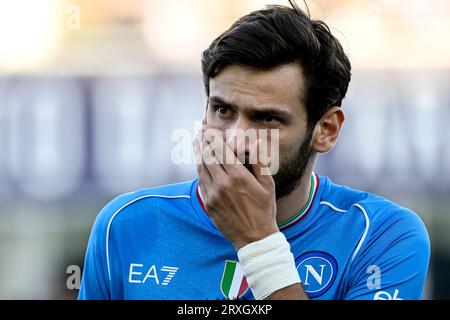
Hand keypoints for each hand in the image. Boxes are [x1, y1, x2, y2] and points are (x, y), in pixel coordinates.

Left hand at [193, 125, 278, 249]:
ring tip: (196, 142)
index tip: (209, 129)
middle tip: (200, 131)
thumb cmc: (264, 210)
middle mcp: (223, 184)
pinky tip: (199, 163)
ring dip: (198, 153)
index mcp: (238, 177)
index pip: (221, 151)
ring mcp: (213, 194)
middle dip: (203, 141)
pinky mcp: (208, 204)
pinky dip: (199, 169)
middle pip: (208, 156)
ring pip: (201, 168)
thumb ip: (259, 162)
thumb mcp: (267, 185)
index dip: (213, 138)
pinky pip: (201, 182)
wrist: (255, 238)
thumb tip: (255, 142)